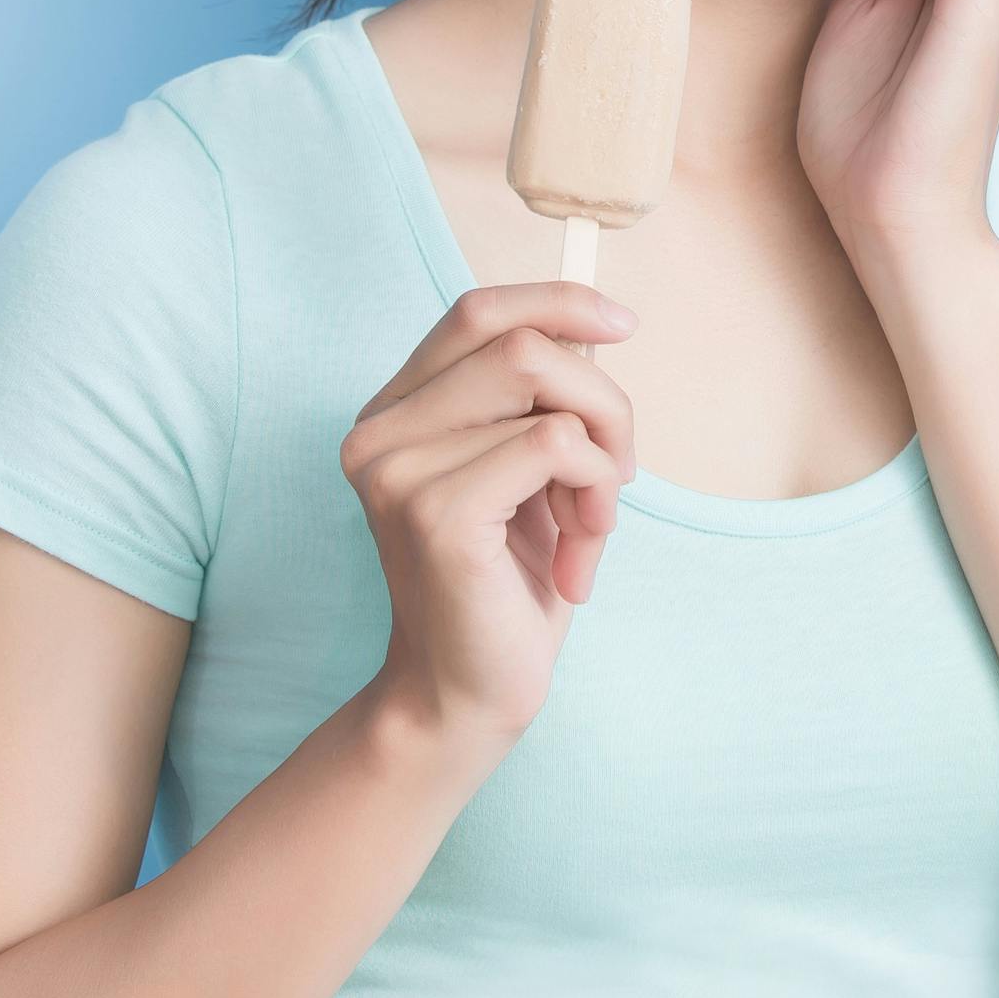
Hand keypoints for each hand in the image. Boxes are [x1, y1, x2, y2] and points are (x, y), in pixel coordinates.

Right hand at [340, 280, 636, 747]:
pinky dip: (596, 491)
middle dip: (602, 401)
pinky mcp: (438, 514)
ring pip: (548, 384)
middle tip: (618, 476)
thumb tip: (595, 324)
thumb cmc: (508, 583)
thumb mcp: (527, 470)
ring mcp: (398, 471)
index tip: (621, 326)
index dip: (557, 302)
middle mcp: (377, 433)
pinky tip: (578, 554)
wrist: (469, 695)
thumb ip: (538, 398)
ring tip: (591, 526)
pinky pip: (558, 445)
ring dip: (603, 457)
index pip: (475, 312)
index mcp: (394, 414)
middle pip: (523, 342)